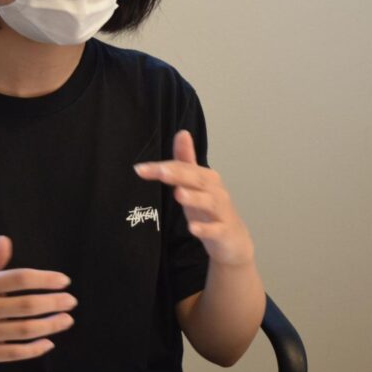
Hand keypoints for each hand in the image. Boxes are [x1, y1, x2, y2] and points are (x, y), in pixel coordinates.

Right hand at [0, 236, 75, 365]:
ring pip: (24, 330)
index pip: (20, 278)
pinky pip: (14, 353)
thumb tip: (5, 240)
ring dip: (50, 325)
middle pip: (27, 305)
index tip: (64, 281)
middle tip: (71, 302)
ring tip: (66, 320)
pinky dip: (34, 349)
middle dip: (54, 303)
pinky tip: (48, 342)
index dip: (45, 279)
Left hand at [134, 130, 254, 266]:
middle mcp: (215, 191)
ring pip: (209, 202)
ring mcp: (221, 211)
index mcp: (206, 178)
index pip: (184, 168)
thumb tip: (181, 133)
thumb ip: (186, 161)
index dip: (164, 167)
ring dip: (194, 198)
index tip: (140, 168)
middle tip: (161, 171)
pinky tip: (193, 229)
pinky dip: (205, 229)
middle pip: (198, 180)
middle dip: (179, 175)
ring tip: (178, 194)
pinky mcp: (223, 231)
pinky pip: (215, 229)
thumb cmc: (210, 209)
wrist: (232, 239)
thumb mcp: (195, 184)